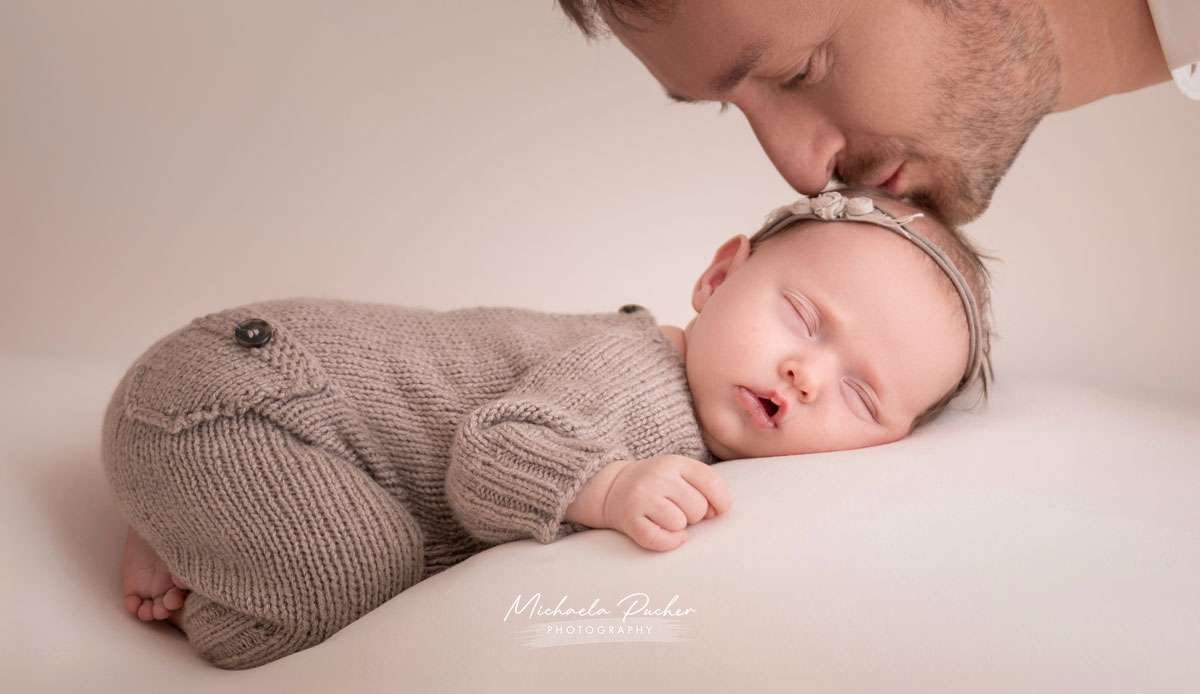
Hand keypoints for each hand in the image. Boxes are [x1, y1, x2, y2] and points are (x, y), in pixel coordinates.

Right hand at [601, 455, 731, 551]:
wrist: (612, 487)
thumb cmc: (657, 484)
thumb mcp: (679, 473)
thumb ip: (704, 486)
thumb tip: (716, 513)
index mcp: (676, 463)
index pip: (712, 483)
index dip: (722, 502)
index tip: (715, 509)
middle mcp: (658, 477)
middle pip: (698, 508)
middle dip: (695, 516)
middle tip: (680, 510)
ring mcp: (642, 497)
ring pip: (680, 525)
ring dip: (678, 528)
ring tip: (666, 518)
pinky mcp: (629, 519)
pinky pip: (659, 540)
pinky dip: (667, 542)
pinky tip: (663, 533)